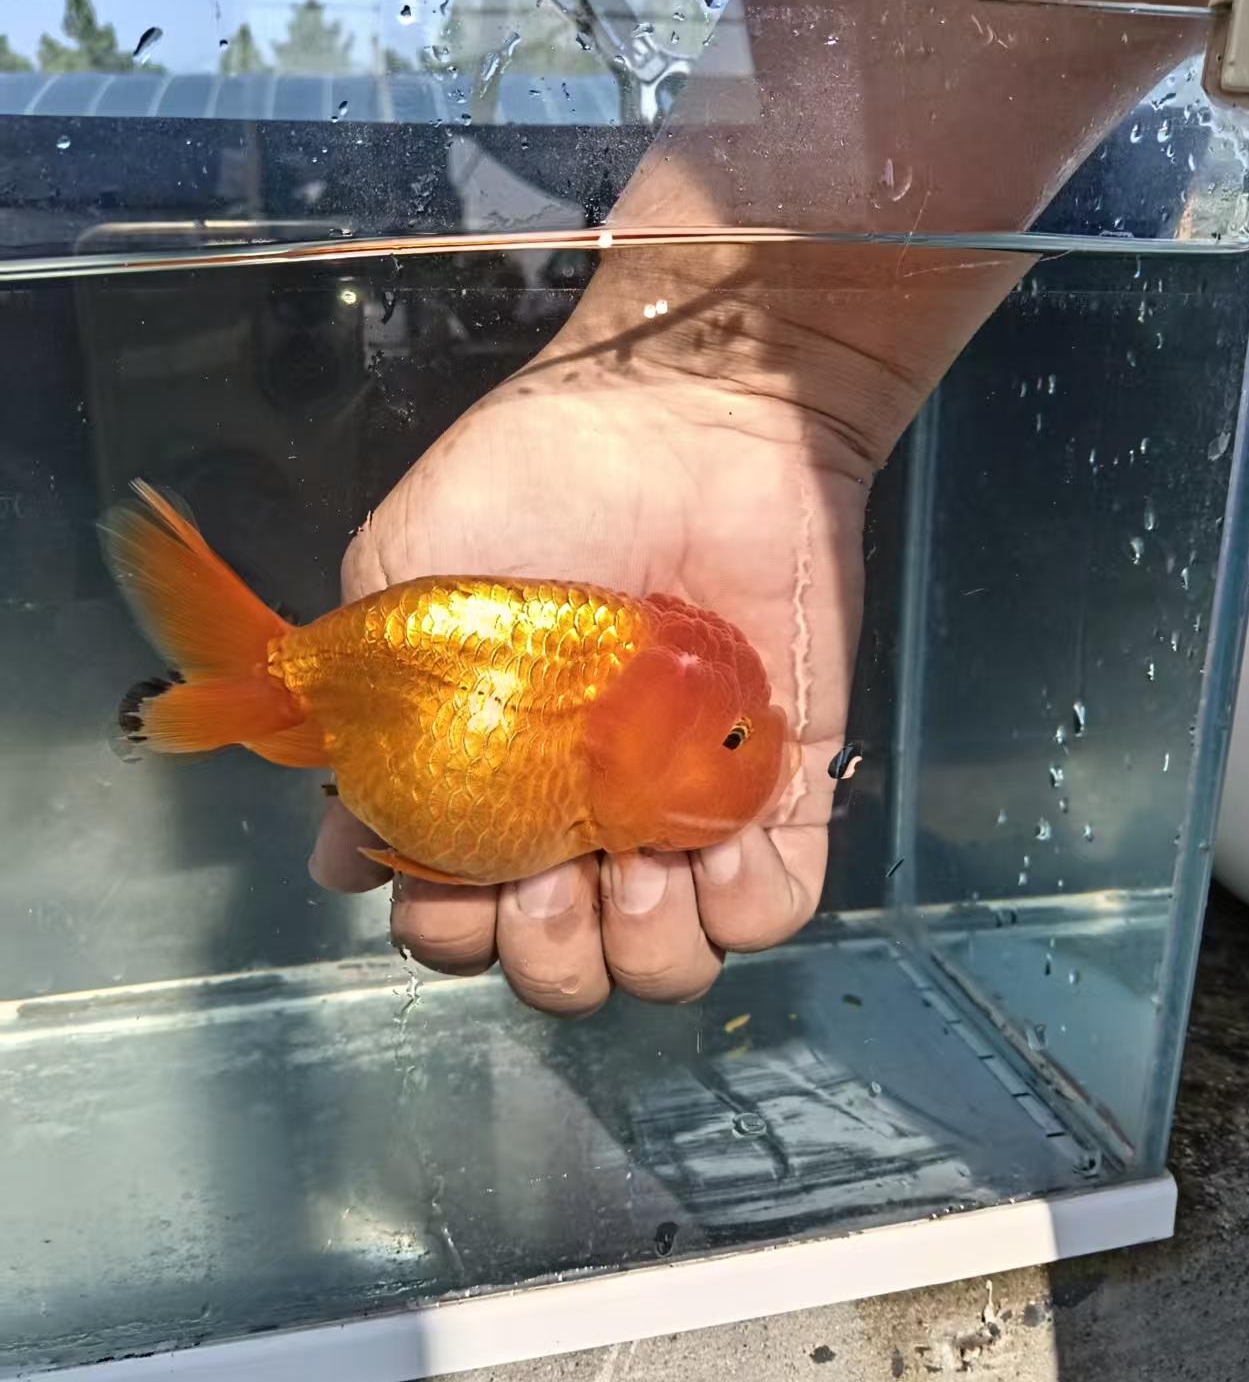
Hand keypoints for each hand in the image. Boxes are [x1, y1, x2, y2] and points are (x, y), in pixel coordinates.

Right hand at [310, 328, 871, 1015]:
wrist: (686, 414)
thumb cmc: (536, 480)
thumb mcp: (401, 587)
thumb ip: (363, 718)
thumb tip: (337, 853)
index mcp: (490, 784)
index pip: (456, 921)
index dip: (448, 929)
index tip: (454, 876)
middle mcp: (584, 816)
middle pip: (560, 968)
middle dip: (543, 954)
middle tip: (550, 876)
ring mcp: (683, 811)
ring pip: (664, 964)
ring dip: (638, 945)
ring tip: (638, 861)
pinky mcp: (779, 792)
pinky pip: (769, 913)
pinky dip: (739, 906)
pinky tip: (712, 841)